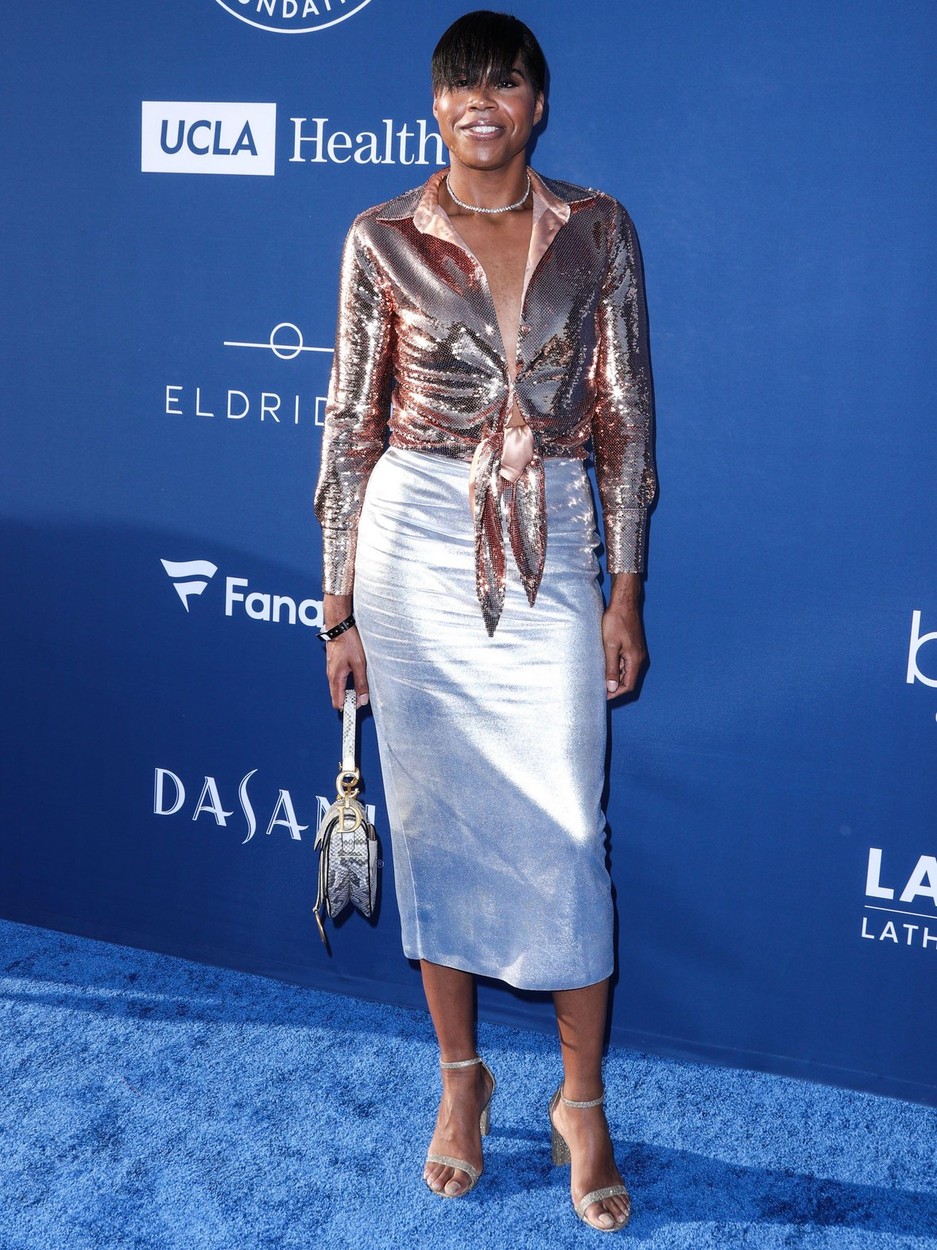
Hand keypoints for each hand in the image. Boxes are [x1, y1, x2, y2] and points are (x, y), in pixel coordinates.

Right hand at [325, 628, 368, 710]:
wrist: (340, 626)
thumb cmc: (349, 642)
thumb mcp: (359, 664)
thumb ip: (361, 683)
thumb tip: (363, 699)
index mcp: (336, 678)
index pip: (338, 703)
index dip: (348, 708)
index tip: (358, 707)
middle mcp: (330, 676)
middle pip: (337, 697)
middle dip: (349, 701)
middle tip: (362, 698)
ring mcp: (331, 670)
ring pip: (338, 688)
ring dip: (348, 692)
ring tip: (360, 688)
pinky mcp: (333, 665)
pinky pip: (338, 680)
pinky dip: (346, 683)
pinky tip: (355, 677)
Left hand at [602, 573, 646, 700]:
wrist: (624, 603)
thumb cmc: (616, 622)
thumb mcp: (610, 646)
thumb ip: (611, 667)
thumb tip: (612, 687)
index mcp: (635, 660)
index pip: (628, 685)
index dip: (616, 694)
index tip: (603, 696)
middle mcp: (639, 659)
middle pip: (628, 681)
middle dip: (615, 688)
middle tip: (599, 690)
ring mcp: (637, 653)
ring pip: (626, 672)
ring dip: (614, 678)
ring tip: (599, 680)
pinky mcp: (632, 648)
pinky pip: (625, 664)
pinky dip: (616, 668)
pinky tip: (604, 667)